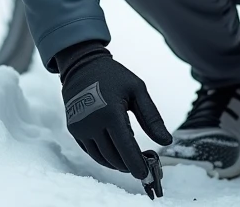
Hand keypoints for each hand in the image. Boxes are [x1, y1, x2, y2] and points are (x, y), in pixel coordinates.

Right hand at [58, 43, 172, 178]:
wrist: (82, 65)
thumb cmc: (114, 76)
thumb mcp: (138, 90)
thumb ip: (152, 118)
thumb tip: (166, 142)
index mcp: (111, 112)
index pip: (126, 148)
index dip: (137, 165)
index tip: (146, 175)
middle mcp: (92, 122)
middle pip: (114, 157)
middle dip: (129, 165)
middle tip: (143, 166)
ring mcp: (80, 127)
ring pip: (101, 158)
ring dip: (117, 163)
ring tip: (130, 160)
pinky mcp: (73, 129)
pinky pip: (90, 151)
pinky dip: (104, 156)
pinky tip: (116, 151)